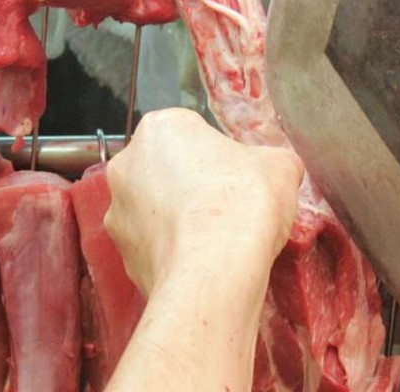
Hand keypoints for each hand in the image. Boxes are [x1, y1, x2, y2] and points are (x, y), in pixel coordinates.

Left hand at [104, 108, 303, 296]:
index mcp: (160, 128)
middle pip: (168, 170)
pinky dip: (175, 253)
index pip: (193, 133)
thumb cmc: (242, 203)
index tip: (238, 177)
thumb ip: (272, 162)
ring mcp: (118, 214)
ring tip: (218, 239)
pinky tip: (203, 262)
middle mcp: (127, 166)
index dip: (221, 157)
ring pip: (157, 211)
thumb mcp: (280, 166)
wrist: (216, 271)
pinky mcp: (123, 257)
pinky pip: (155, 248)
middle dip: (194, 186)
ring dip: (180, 220)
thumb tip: (276, 171)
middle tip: (228, 207)